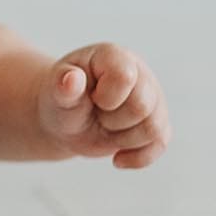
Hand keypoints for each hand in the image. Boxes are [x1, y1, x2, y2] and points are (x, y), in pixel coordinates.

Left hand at [35, 42, 170, 168]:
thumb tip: (71, 78)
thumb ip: (63, 85)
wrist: (67, 121)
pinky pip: (160, 144)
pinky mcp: (157, 122)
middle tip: (96, 114)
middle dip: (112, 120)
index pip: (125, 78)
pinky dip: (138, 157)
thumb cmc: (62, 100)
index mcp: (114, 57)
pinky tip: (117, 158)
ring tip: (105, 127)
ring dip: (122, 139)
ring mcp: (153, 98)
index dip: (106, 98)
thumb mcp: (56, 92)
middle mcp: (140, 73)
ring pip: (154, 129)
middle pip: (141, 107)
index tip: (91, 98)